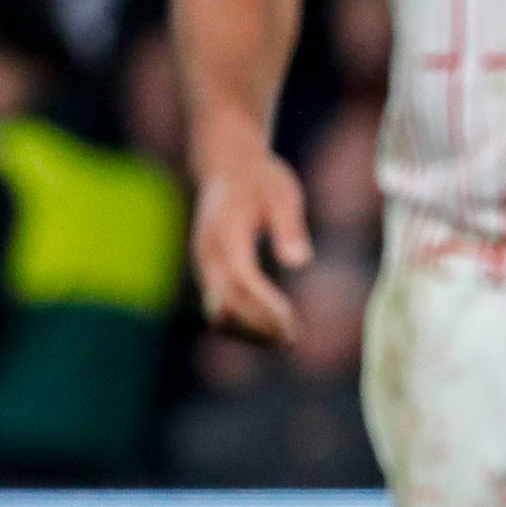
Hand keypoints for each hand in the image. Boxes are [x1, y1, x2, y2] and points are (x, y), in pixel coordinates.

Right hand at [191, 134, 310, 344]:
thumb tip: (300, 262)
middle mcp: (208, 254)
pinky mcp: (208, 271)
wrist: (228, 166)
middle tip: (293, 339)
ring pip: (218, 312)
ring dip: (249, 331)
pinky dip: (240, 324)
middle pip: (226, 304)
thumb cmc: (262, 180)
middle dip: (259, 325)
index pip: (242, 281)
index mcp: (226, 235)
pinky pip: (218, 307)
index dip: (264, 306)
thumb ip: (290, 228)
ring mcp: (204, 265)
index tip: (291, 323)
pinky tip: (270, 330)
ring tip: (286, 340)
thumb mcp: (283, 195)